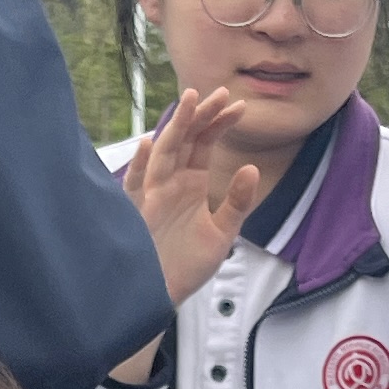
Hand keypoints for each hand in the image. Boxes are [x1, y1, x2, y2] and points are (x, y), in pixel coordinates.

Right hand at [117, 87, 264, 356]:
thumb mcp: (222, 233)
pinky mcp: (142, 213)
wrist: (163, 295)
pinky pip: (138, 184)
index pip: (204, 142)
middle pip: (186, 138)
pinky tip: (149, 144)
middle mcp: (172, 182)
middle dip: (202, 115)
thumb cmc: (187, 265)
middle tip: (221, 93)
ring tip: (191, 100)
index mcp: (190, 182)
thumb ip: (237, 202)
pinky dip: (141, 165)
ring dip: (177, 126)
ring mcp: (155, 194)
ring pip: (165, 152)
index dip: (220, 123)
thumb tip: (250, 167)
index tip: (240, 107)